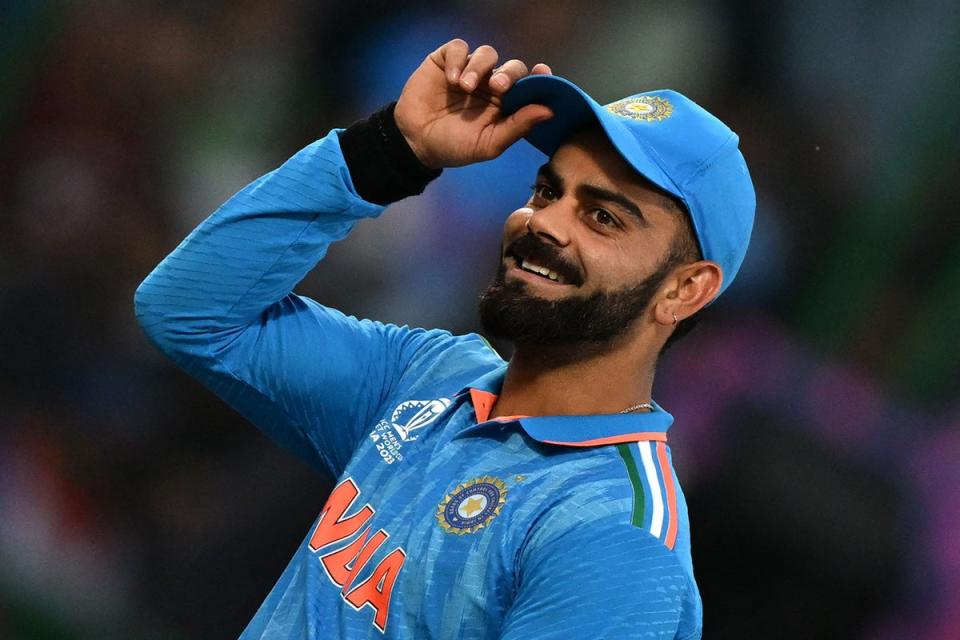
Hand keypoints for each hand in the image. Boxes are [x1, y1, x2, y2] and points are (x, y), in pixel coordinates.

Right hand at [394, 39, 552, 168]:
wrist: (415, 143)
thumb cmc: (454, 146)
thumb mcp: (488, 144)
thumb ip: (517, 126)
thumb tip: (549, 111)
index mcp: (506, 104)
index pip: (530, 84)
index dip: (540, 77)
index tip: (543, 72)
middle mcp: (491, 84)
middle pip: (511, 67)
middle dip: (508, 74)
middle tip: (497, 88)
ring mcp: (470, 70)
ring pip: (486, 54)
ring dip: (479, 68)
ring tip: (465, 86)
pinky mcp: (447, 61)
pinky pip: (459, 48)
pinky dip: (458, 60)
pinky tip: (451, 78)